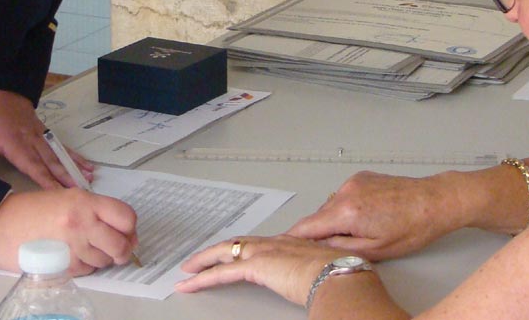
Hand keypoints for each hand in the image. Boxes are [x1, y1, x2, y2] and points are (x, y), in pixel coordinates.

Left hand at [0, 89, 95, 188]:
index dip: (45, 180)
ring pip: (60, 155)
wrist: (2, 91)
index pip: (33, 166)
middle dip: (66, 177)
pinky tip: (86, 165)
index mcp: (16, 144)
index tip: (58, 193)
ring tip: (88, 179)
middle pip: (52, 162)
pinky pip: (62, 148)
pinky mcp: (46, 135)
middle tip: (80, 191)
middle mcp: (33, 141)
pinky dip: (75, 157)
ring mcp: (42, 137)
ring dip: (75, 168)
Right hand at [0, 189, 137, 274]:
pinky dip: (85, 265)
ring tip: (83, 246)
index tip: (126, 230)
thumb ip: (94, 210)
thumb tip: (121, 227)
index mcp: (84, 202)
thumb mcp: (66, 197)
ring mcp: (74, 248)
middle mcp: (82, 224)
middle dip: (122, 248)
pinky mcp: (64, 267)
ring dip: (101, 257)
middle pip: (122, 244)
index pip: (126, 217)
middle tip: (116, 246)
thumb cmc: (29, 211)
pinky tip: (70, 254)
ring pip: (106, 260)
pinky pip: (88, 270)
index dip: (129, 226)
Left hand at [176, 235, 343, 305]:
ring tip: (188, 271)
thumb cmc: (341, 275)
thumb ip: (314, 272)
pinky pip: (221, 273)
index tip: (232, 255)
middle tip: (197, 260)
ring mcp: (264, 252)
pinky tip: (191, 284)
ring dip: (202, 263)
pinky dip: (202, 279)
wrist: (340, 276)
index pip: (257, 245)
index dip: (241, 249)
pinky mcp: (255, 266)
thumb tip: (317, 280)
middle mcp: (274, 243)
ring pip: (223, 254)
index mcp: (290, 243)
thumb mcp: (325, 270)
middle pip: (236, 244)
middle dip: (214, 252)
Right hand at [286, 171, 469, 260]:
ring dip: (338, 219)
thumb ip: (340, 249)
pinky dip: (349, 207)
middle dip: (324, 231)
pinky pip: (344, 196)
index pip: (307, 226)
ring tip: (366, 228)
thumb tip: (319, 247)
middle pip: (319, 216)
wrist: (435, 202)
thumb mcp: (375, 250)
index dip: (295, 237)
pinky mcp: (362, 177)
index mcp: (347, 211)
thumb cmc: (413, 226)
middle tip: (345, 243)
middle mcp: (346, 192)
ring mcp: (354, 182)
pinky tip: (370, 215)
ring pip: (332, 206)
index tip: (285, 244)